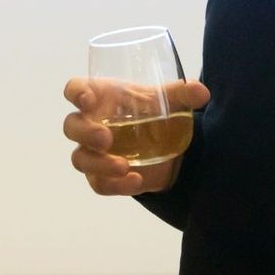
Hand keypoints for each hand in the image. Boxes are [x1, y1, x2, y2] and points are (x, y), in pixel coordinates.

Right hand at [62, 76, 208, 195]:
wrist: (163, 144)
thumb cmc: (152, 111)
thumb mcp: (167, 101)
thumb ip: (182, 94)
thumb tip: (202, 92)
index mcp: (99, 97)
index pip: (75, 89)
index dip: (76, 93)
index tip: (87, 100)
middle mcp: (89, 122)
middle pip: (72, 126)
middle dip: (85, 133)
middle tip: (106, 139)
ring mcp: (91, 152)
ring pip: (80, 159)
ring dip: (98, 164)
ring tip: (124, 166)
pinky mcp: (100, 176)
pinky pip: (98, 184)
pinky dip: (115, 185)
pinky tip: (136, 181)